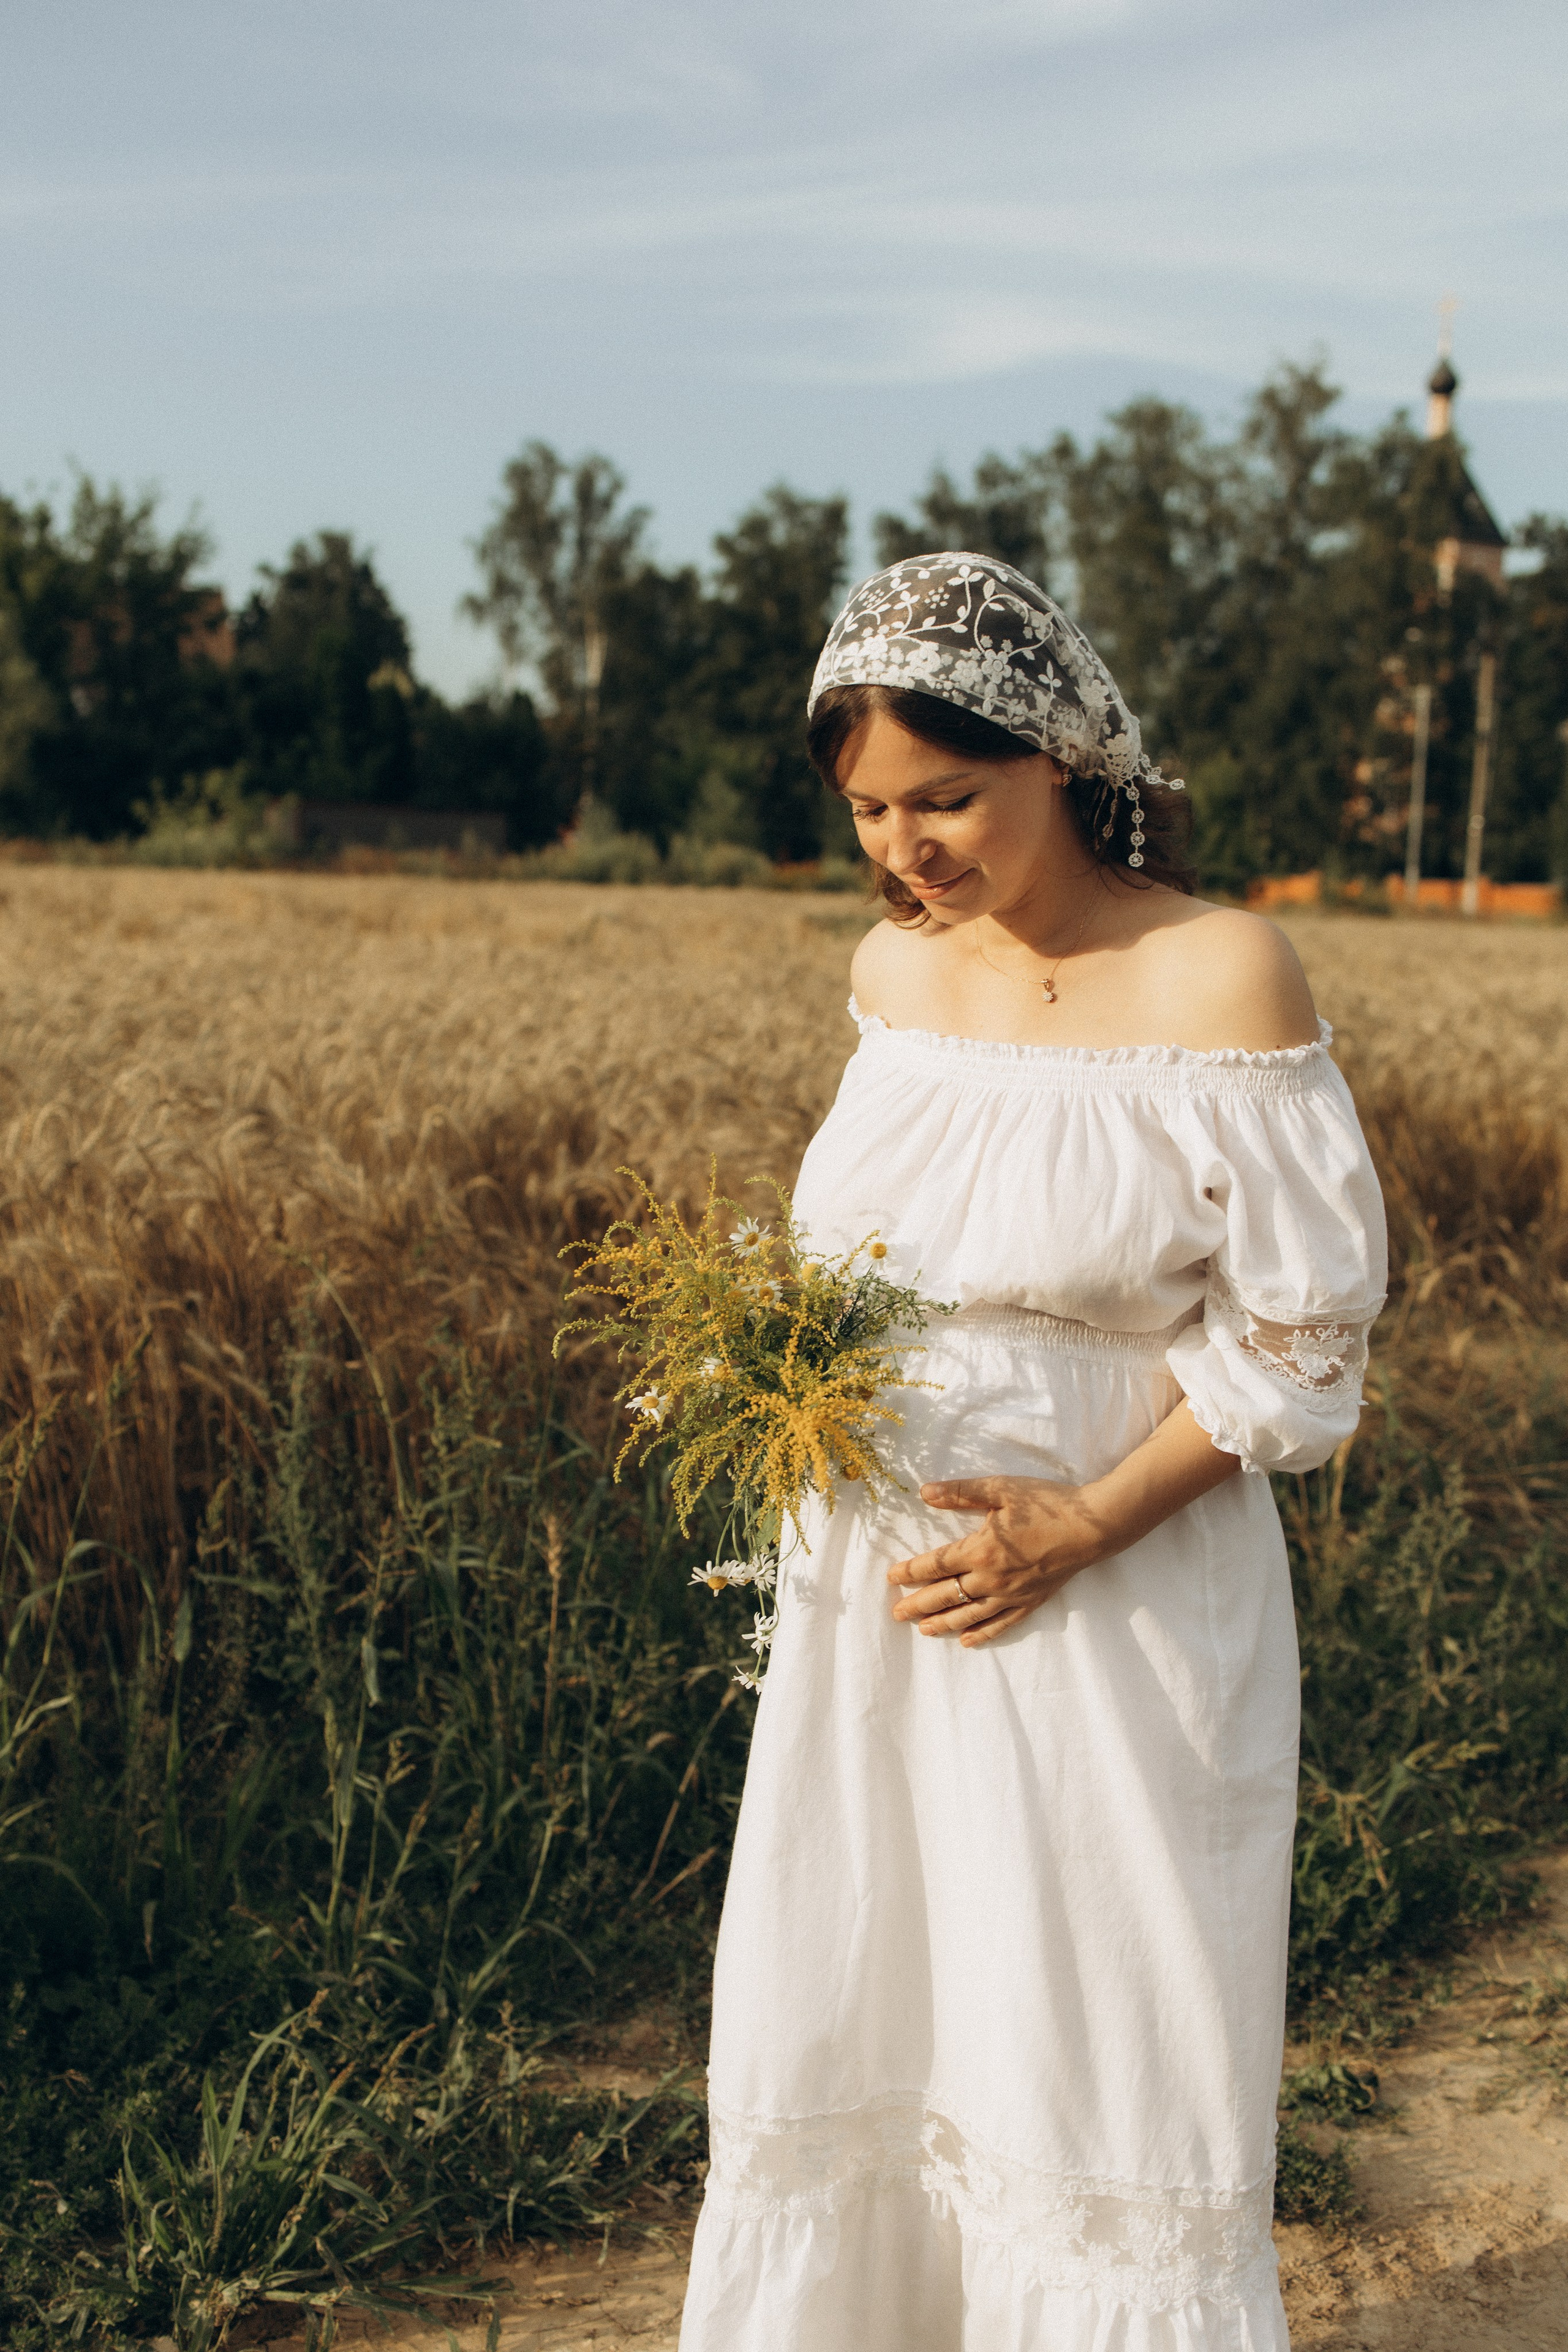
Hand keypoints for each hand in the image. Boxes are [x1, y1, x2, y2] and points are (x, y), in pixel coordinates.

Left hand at [886, 1475, 1112, 1647]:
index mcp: (980, 1550)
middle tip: (896, 1614)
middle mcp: (991, 1578)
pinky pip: (1001, 1624)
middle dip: (918, 1605)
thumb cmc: (1046, 1503)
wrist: (1092, 1526)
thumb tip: (924, 1492)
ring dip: (943, 1623)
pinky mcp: (1030, 1602)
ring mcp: (1011, 1594)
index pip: (934, 1565)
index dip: (910, 1572)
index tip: (891, 1577)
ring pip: (969, 1615)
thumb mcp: (1001, 1488)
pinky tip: (967, 1641)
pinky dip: (982, 1634)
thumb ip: (961, 1492)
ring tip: (923, 1630)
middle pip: (945, 1596)